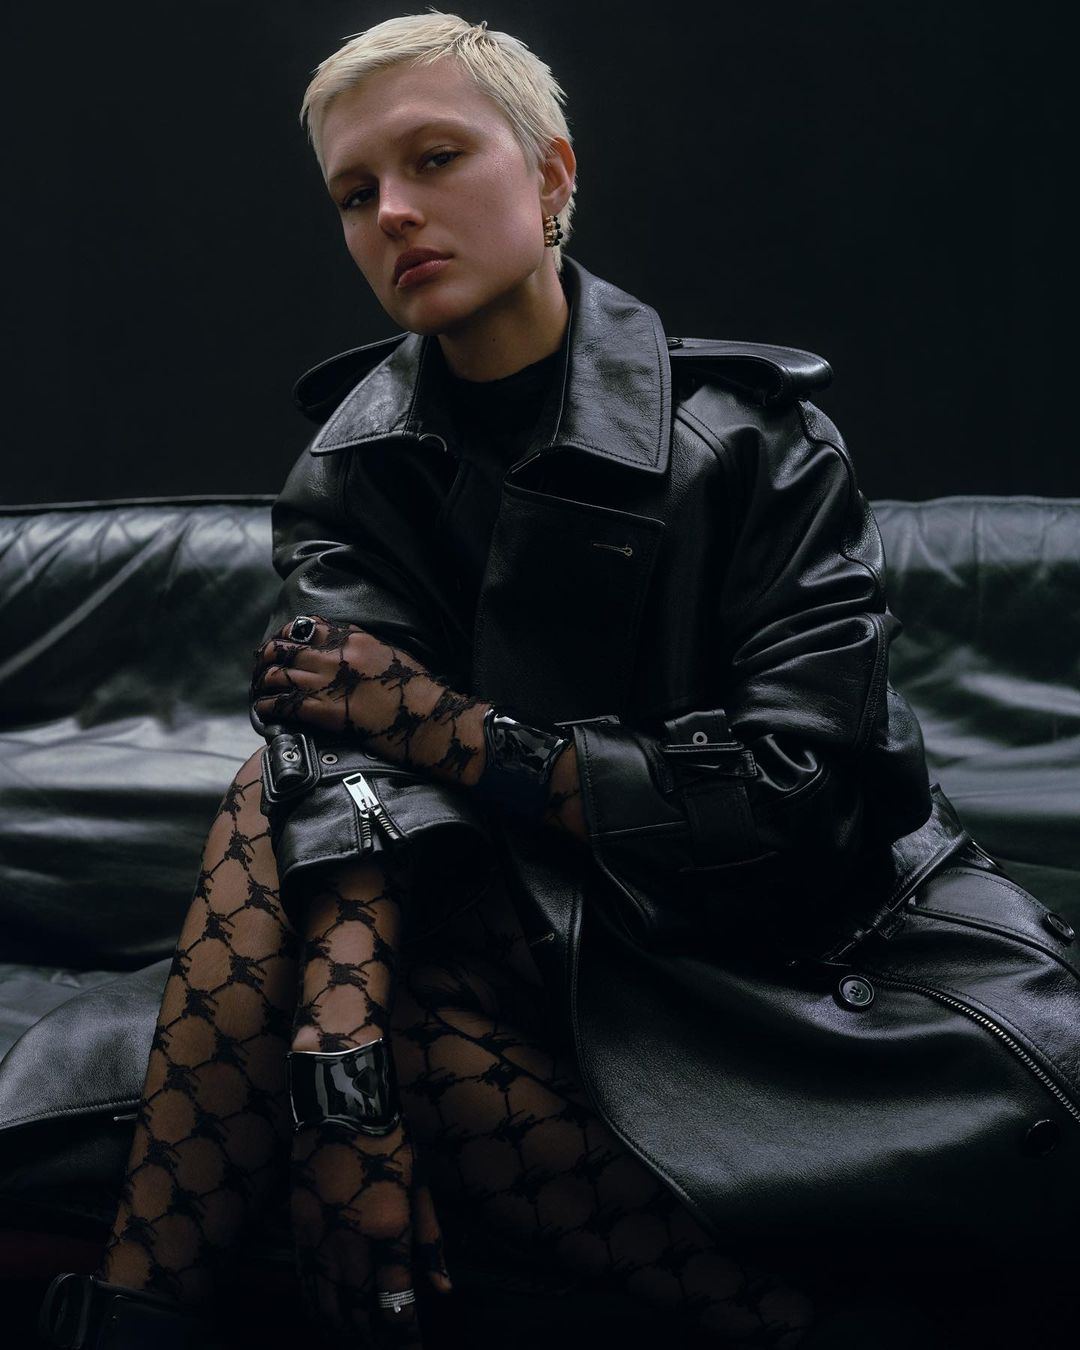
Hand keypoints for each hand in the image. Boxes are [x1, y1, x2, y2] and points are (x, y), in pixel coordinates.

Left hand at [251, 616, 487, 779]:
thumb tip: (345, 654)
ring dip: (263, 682)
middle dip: (266, 658)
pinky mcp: (325, 710)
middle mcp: (336, 655)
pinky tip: (263, 710)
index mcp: (354, 638)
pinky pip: (284, 704)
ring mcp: (329, 682)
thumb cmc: (417, 691)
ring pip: (278, 674)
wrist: (430, 717)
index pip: (307, 626)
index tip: (279, 644)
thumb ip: (362, 650)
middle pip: (284, 648)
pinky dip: (268, 706)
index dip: (286, 634)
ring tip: (258, 690)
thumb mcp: (391, 655)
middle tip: (260, 668)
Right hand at [290, 1112, 449, 1347]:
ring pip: (328, 1305)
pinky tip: (328, 1318)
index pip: (397, 1304)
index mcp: (389, 1230)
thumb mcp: (420, 1186)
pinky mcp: (298, 1229)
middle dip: (374, 1340)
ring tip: (359, 1341)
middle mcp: (351, 1241)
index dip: (405, 1339)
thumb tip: (444, 1291)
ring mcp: (320, 1237)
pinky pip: (306, 1282)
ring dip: (345, 1331)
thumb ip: (431, 1242)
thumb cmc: (390, 1142)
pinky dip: (317, 1307)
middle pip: (360, 1313)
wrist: (340, 1106)